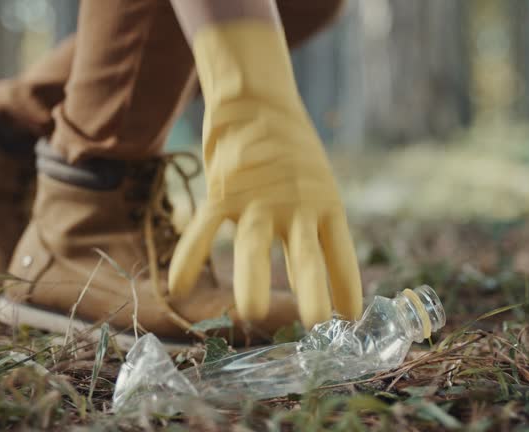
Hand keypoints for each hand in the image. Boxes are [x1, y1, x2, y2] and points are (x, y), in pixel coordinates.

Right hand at [167, 22, 361, 328]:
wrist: (258, 101)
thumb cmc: (292, 153)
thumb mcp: (317, 188)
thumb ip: (315, 233)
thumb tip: (319, 282)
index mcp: (327, 204)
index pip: (341, 252)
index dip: (347, 285)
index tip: (351, 316)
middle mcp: (297, 204)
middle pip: (305, 254)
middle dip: (311, 290)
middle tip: (316, 323)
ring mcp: (259, 198)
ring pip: (253, 245)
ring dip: (252, 279)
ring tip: (249, 313)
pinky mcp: (224, 190)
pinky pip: (204, 228)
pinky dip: (189, 256)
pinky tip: (177, 287)